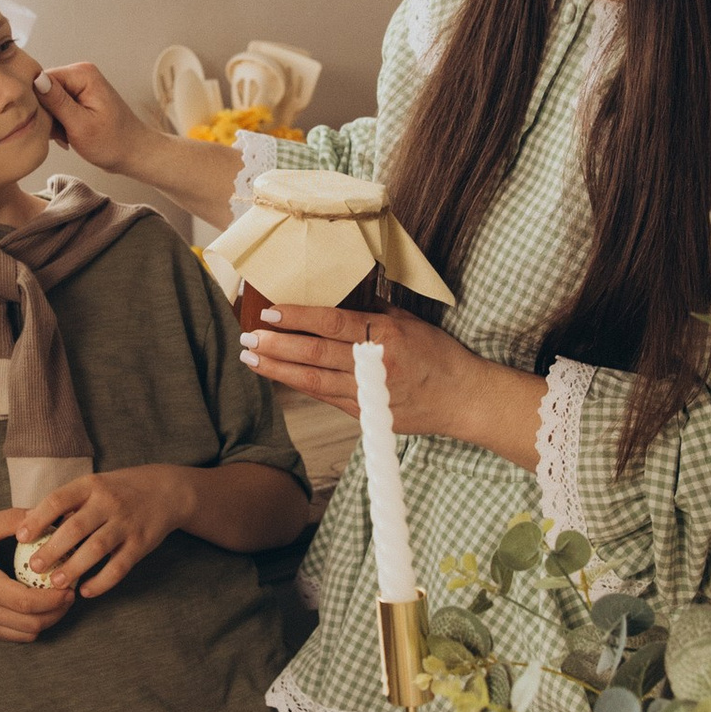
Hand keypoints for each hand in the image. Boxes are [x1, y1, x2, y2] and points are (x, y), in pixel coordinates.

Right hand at [0, 508, 78, 642]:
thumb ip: (16, 520)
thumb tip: (51, 516)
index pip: (27, 603)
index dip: (55, 599)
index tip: (70, 586)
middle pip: (32, 624)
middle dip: (58, 611)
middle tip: (71, 593)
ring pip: (26, 634)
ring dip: (48, 620)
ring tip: (58, 600)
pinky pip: (16, 636)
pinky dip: (33, 625)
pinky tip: (40, 606)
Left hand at [15, 465, 194, 598]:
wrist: (166, 491)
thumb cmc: (118, 491)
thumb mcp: (94, 486)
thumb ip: (68, 504)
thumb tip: (29, 524)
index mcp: (91, 485)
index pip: (58, 500)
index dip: (38, 519)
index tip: (20, 536)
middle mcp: (108, 502)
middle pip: (75, 528)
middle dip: (52, 549)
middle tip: (34, 567)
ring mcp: (126, 523)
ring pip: (97, 549)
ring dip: (74, 567)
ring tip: (55, 583)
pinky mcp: (141, 543)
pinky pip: (119, 566)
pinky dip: (101, 581)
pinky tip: (85, 591)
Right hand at [32, 59, 154, 177]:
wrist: (134, 153)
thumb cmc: (113, 143)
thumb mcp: (80, 125)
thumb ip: (57, 102)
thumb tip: (35, 79)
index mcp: (82, 74)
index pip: (41, 79)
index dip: (38, 103)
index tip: (48, 124)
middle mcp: (80, 74)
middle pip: (43, 90)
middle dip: (47, 115)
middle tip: (62, 135)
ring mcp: (79, 86)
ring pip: (47, 102)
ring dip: (52, 123)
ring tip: (68, 137)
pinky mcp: (79, 98)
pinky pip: (56, 108)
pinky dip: (58, 125)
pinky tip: (68, 136)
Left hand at [241, 301, 489, 439]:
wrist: (463, 399)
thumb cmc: (438, 354)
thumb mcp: (409, 321)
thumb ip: (373, 311)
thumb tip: (338, 296)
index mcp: (385, 336)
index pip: (333, 324)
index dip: (298, 318)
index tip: (270, 312)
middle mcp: (375, 365)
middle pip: (316, 355)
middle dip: (277, 346)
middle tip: (247, 337)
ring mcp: (370, 394)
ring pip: (314, 382)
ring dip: (279, 370)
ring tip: (251, 358)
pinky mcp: (367, 416)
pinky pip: (327, 398)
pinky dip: (301, 386)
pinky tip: (279, 376)